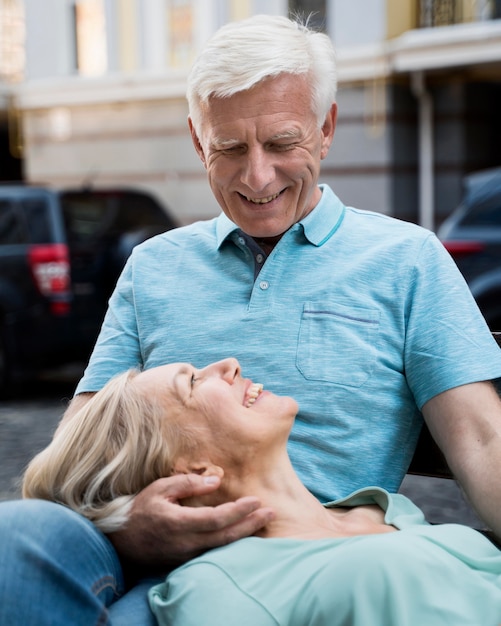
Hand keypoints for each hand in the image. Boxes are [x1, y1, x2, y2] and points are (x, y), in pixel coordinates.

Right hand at [108, 474, 274, 567]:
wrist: (121, 540)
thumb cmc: (141, 509)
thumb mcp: (160, 488)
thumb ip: (187, 483)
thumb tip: (215, 481)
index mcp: (179, 522)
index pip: (217, 519)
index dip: (238, 511)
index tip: (256, 500)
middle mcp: (185, 543)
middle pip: (226, 537)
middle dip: (251, 525)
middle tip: (271, 513)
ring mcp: (186, 555)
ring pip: (222, 548)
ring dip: (245, 535)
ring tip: (263, 522)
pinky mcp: (186, 561)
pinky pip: (214, 553)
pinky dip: (232, 543)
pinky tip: (244, 534)